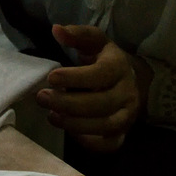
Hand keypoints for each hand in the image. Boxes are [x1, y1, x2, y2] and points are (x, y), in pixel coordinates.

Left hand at [35, 25, 141, 152]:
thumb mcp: (94, 42)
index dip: (75, 78)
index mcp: (119, 67)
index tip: (51, 77)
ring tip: (51, 115)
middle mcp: (127, 93)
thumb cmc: (105, 59)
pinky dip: (88, 141)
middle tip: (42, 97)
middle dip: (67, 103)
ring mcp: (127, 116)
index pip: (100, 74)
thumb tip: (56, 29)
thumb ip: (77, 34)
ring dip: (73, 123)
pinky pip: (108, 145)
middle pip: (100, 104)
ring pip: (103, 126)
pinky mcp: (122, 134)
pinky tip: (69, 131)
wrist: (133, 81)